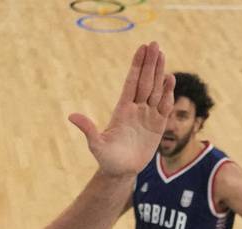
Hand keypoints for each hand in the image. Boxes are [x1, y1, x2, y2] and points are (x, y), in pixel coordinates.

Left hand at [68, 42, 172, 179]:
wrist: (121, 171)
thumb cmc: (106, 159)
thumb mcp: (96, 145)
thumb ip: (88, 129)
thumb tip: (71, 116)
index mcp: (122, 109)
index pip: (131, 82)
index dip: (136, 66)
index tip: (141, 49)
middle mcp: (136, 108)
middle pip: (145, 81)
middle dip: (150, 63)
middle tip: (154, 44)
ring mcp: (148, 115)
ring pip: (156, 89)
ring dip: (160, 73)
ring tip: (162, 55)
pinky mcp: (158, 124)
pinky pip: (165, 105)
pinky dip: (168, 93)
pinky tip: (170, 79)